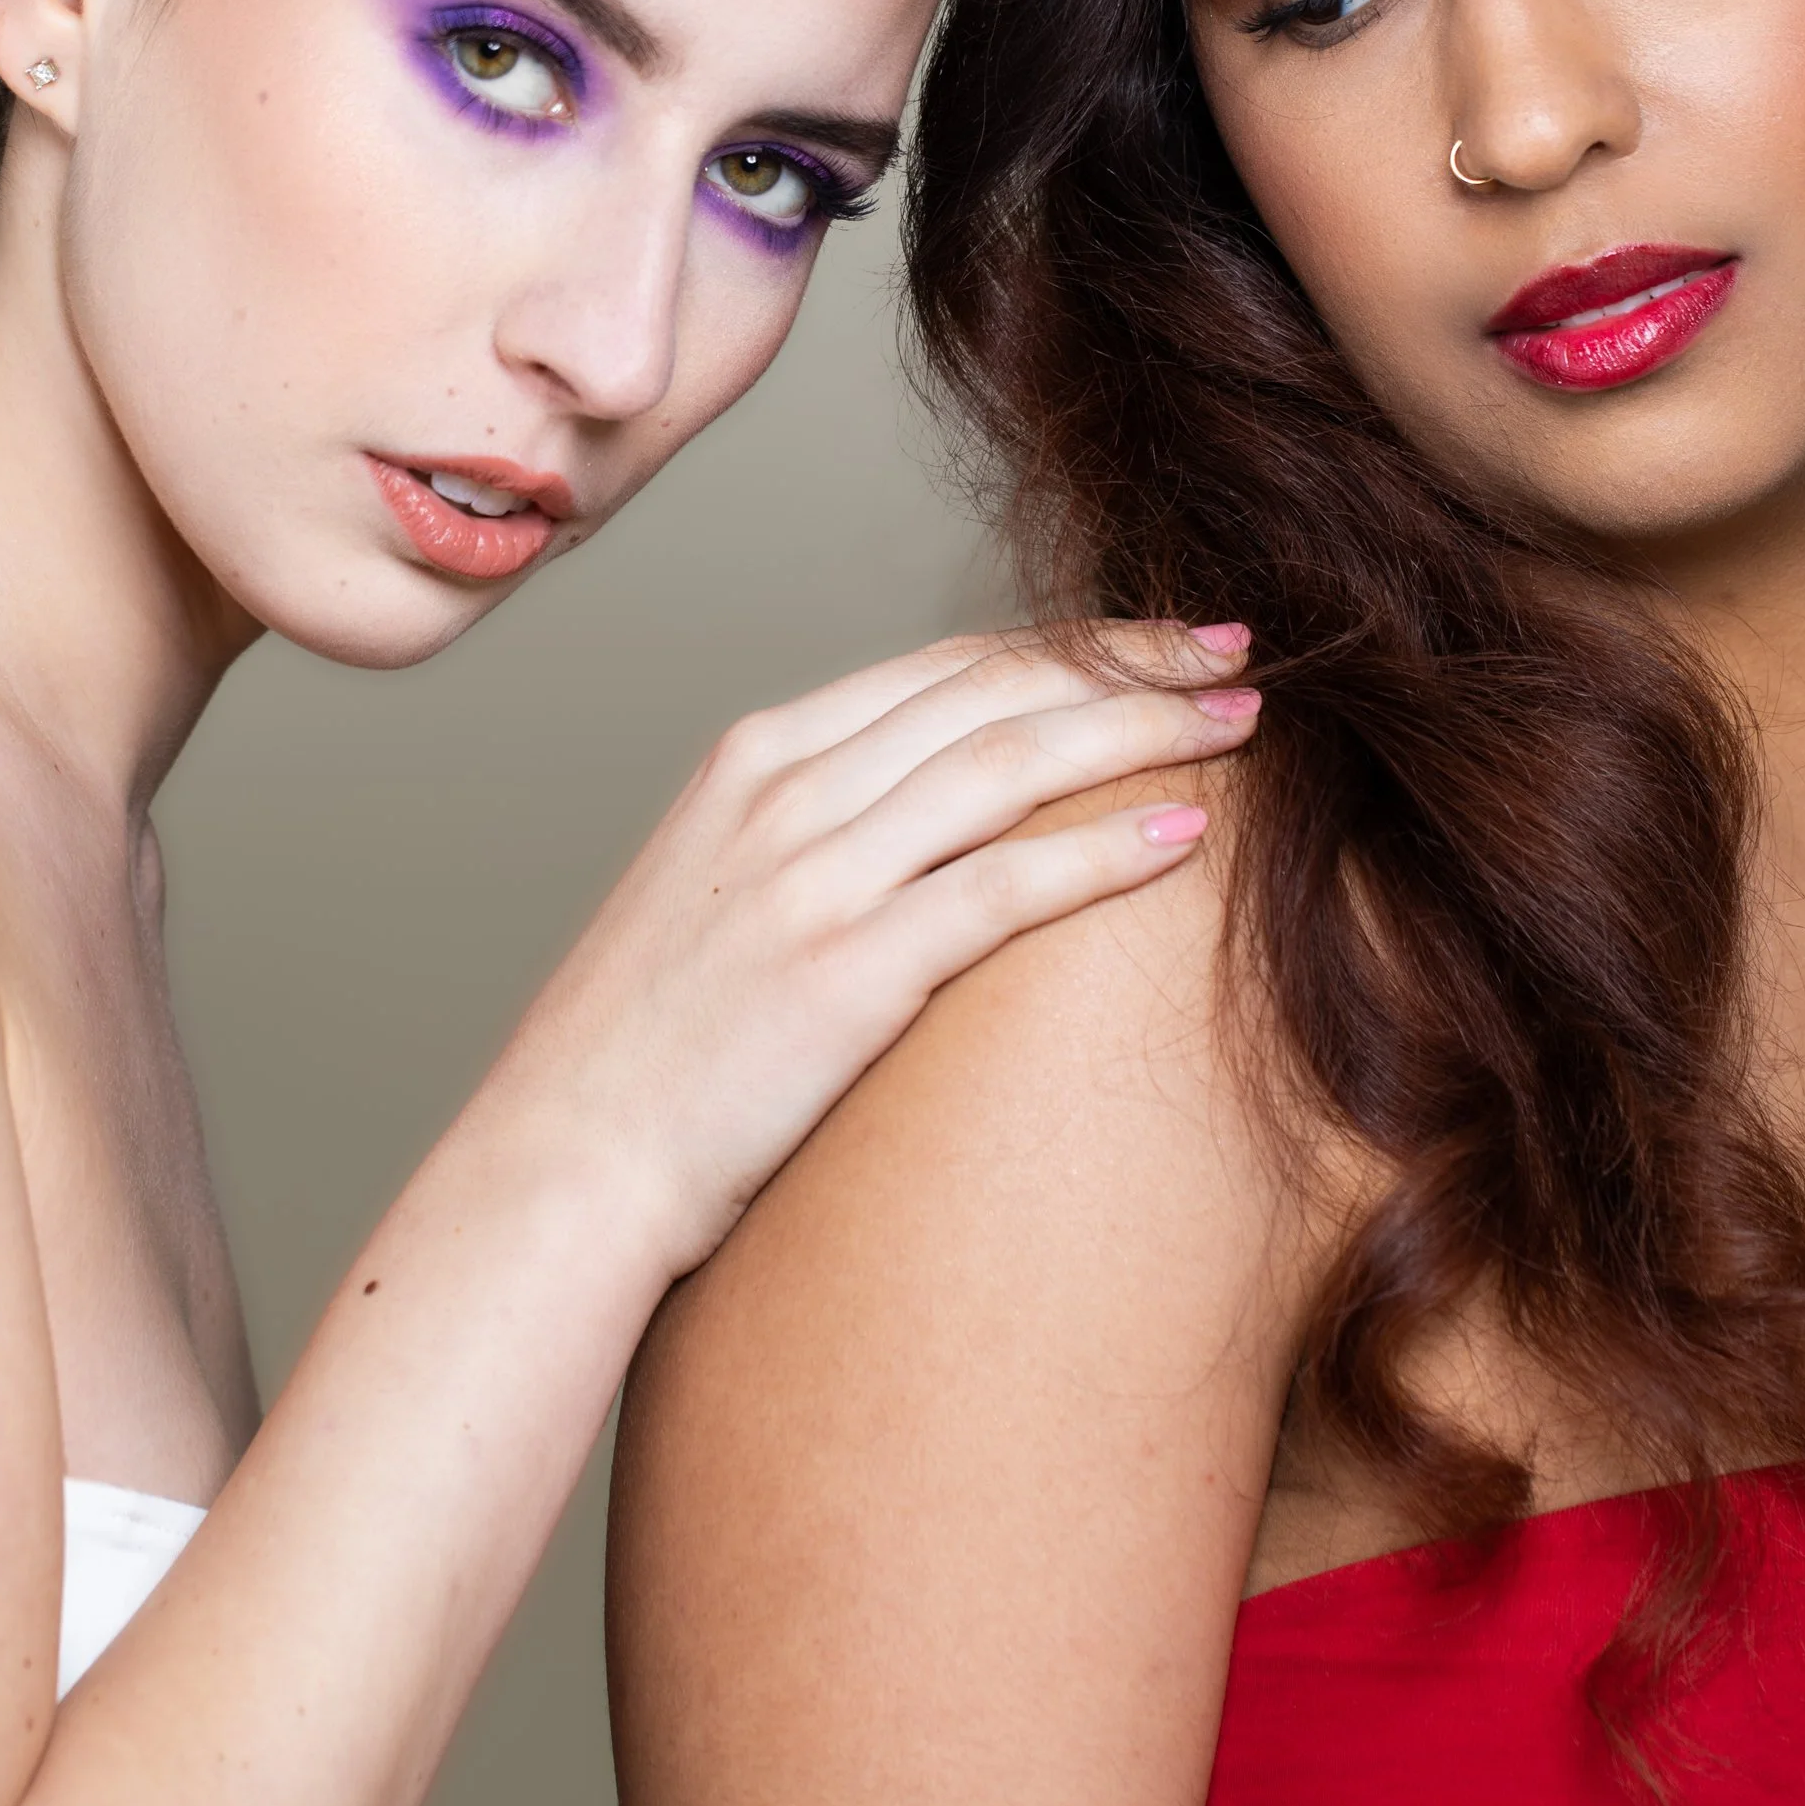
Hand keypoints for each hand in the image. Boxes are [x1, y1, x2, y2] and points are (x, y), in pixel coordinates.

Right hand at [515, 626, 1257, 1272]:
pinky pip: (1002, 887)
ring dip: (1144, 731)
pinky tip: (1184, 836)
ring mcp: (811, 877)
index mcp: (755, 758)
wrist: (561, 1162)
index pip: (948, 667)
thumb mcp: (714, 892)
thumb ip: (813, 833)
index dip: (1069, 645)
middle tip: (1238, 650)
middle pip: (997, 693)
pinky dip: (1101, 852)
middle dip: (1131, 662)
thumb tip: (929, 821)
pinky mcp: (844, 971)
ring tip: (1243, 724)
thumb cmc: (644, 1049)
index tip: (1159, 642)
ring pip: (1013, 765)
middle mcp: (786, 793)